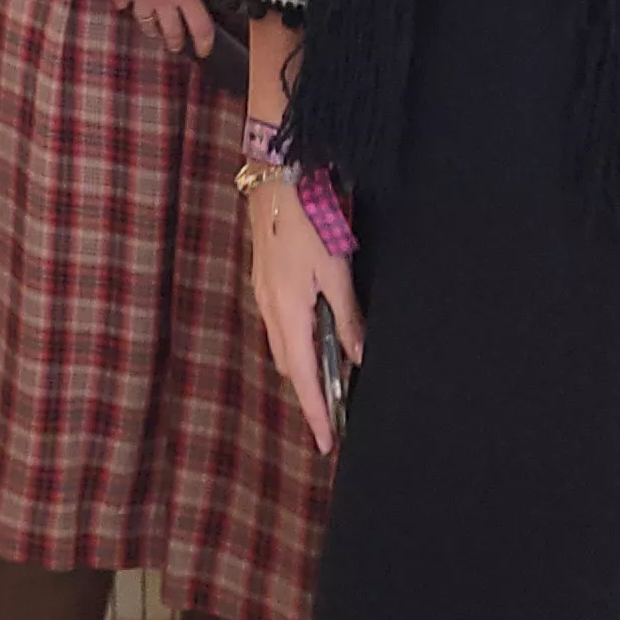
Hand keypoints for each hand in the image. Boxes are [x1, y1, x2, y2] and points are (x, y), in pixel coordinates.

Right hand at [124, 0, 214, 57]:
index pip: (200, 26)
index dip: (203, 42)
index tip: (203, 51)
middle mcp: (164, 1)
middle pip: (172, 29)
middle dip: (174, 41)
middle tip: (176, 47)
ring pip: (147, 21)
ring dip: (150, 29)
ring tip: (152, 33)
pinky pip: (121, 2)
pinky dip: (121, 4)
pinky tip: (121, 5)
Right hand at [243, 174, 359, 456]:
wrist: (276, 176)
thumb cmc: (310, 220)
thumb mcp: (336, 270)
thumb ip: (346, 317)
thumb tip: (357, 358)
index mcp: (288, 312)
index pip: (303, 377)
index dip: (315, 411)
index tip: (326, 443)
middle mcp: (269, 309)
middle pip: (290, 366)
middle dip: (309, 394)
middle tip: (335, 415)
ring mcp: (263, 293)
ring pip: (284, 345)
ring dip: (304, 367)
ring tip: (331, 381)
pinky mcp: (265, 279)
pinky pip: (280, 325)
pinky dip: (298, 342)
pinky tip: (317, 336)